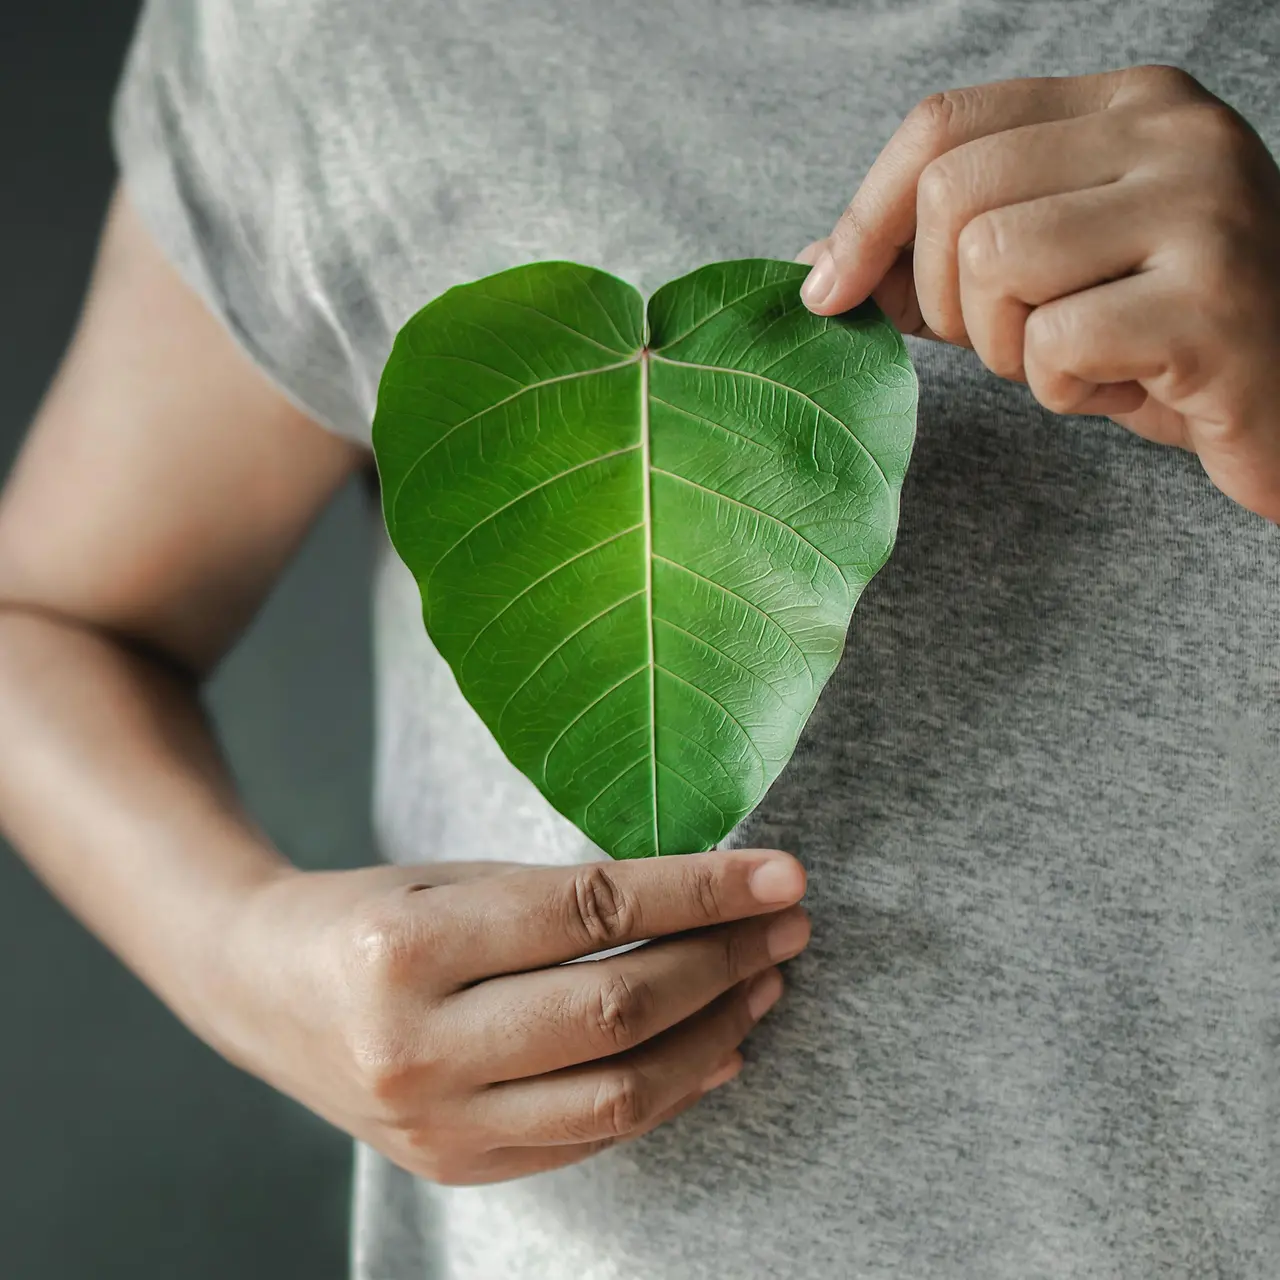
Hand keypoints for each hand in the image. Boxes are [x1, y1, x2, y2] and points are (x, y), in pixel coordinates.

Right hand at [214, 850, 809, 1185]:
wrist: (261, 991)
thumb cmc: (370, 912)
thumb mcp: (454, 878)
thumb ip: (564, 902)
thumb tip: (705, 909)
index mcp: (409, 947)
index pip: (590, 914)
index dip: (700, 891)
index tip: (780, 874)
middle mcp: (417, 1045)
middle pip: (616, 1010)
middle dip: (723, 963)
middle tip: (787, 926)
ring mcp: (435, 1123)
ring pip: (619, 1091)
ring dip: (715, 1034)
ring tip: (767, 983)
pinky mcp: (454, 1167)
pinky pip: (590, 1137)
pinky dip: (668, 1093)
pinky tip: (718, 1050)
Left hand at [798, 65, 1279, 521]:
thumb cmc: (1154, 338)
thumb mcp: (1040, 282)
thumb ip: (931, 263)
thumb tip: (812, 268)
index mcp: (1124, 105)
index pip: (944, 124)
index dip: (864, 215)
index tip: (829, 292)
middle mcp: (1170, 132)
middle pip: (954, 196)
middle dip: (946, 300)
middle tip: (1010, 340)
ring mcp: (1202, 207)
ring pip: (994, 264)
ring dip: (1006, 347)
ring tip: (1079, 359)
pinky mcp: (1213, 301)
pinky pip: (1056, 345)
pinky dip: (1063, 390)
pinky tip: (1125, 386)